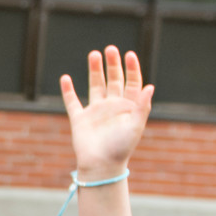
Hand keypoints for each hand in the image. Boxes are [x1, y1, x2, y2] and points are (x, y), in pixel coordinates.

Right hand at [59, 47, 153, 176]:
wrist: (101, 166)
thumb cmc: (121, 148)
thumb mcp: (136, 126)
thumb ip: (142, 106)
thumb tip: (150, 86)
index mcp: (128, 108)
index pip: (132, 83)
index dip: (132, 68)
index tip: (130, 55)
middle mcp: (112, 107)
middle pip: (114, 79)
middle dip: (113, 64)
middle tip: (110, 49)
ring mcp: (95, 112)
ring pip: (95, 85)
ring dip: (95, 70)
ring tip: (94, 54)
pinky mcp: (80, 118)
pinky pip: (72, 101)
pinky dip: (68, 90)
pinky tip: (66, 78)